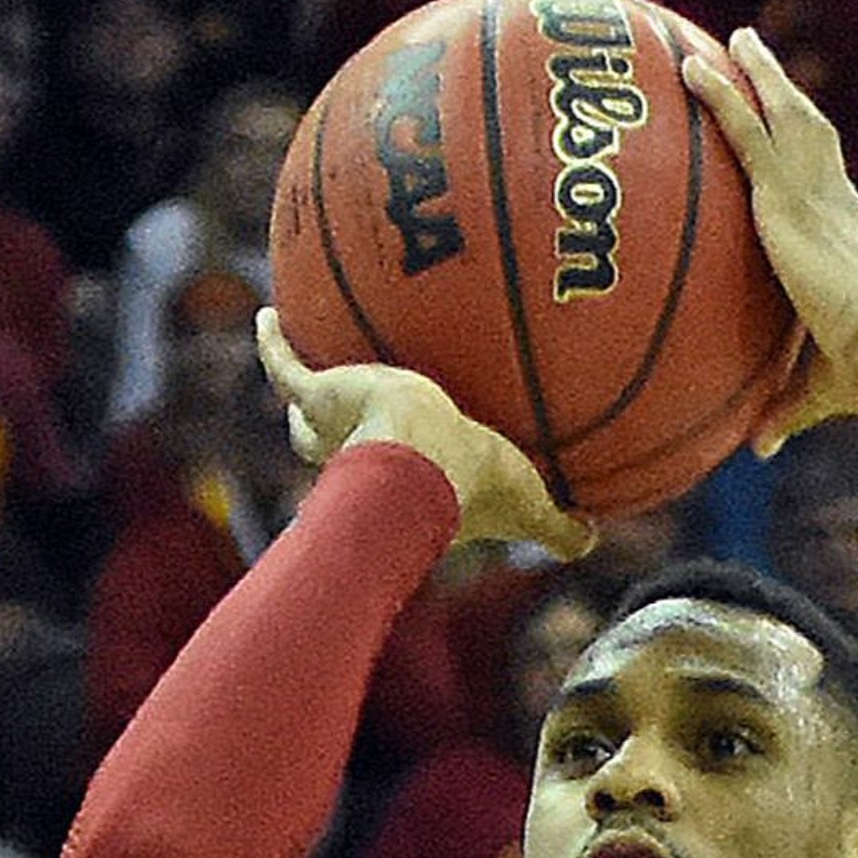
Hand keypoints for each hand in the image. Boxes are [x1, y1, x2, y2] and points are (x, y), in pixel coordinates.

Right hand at [255, 309, 590, 556]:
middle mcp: (357, 452)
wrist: (420, 460)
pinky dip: (272, 342)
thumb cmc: (470, 485)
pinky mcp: (317, 391)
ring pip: (305, 408)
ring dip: (301, 392)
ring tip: (296, 358)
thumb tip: (592, 541)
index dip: (384, 468)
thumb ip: (556, 524)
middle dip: (328, 432)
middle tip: (331, 409)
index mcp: (400, 475)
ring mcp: (332, 419)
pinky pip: (283, 362)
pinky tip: (265, 315)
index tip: (391, 457)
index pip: (386, 472)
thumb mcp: (527, 500)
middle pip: (331, 445)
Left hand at [680, 29, 857, 449]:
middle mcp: (840, 204)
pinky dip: (721, 96)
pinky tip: (693, 66)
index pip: (828, 187)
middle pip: (809, 131)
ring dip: (759, 73)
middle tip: (757, 55)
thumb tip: (757, 449)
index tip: (792, 134)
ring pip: (785, 115)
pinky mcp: (788, 198)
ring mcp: (816, 194)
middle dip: (784, 91)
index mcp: (853, 240)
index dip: (810, 157)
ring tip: (735, 37)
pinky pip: (745, 132)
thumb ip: (782, 410)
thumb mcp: (817, 392)